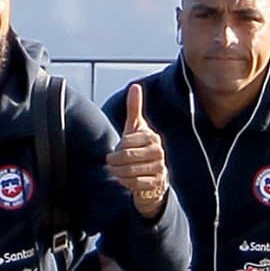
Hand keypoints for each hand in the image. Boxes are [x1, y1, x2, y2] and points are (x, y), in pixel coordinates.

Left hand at [105, 84, 167, 217]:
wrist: (152, 173)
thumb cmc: (140, 147)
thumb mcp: (135, 128)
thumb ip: (134, 108)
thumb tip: (135, 86)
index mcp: (152, 137)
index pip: (127, 142)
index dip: (118, 146)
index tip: (116, 148)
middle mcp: (158, 152)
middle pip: (128, 157)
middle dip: (115, 160)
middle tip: (109, 161)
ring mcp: (159, 168)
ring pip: (130, 171)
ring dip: (117, 171)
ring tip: (114, 170)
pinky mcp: (157, 183)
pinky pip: (136, 184)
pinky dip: (125, 181)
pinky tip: (122, 178)